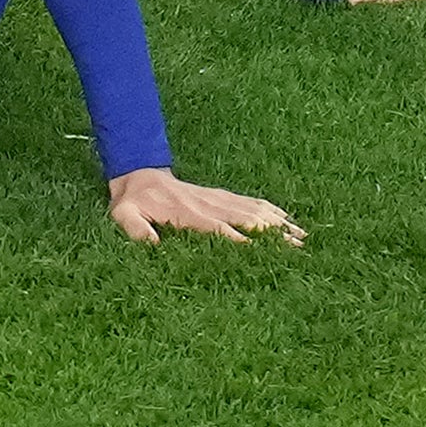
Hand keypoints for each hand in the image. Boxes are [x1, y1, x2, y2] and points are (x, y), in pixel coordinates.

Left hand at [108, 166, 302, 242]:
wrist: (140, 174)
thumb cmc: (133, 201)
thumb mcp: (124, 215)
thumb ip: (136, 230)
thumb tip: (153, 245)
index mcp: (188, 214)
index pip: (218, 228)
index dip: (239, 239)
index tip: (260, 252)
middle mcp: (208, 204)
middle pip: (246, 218)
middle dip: (272, 232)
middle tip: (297, 246)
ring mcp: (218, 198)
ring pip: (254, 210)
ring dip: (278, 223)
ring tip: (301, 236)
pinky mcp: (222, 196)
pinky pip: (250, 202)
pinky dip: (271, 211)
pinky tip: (288, 220)